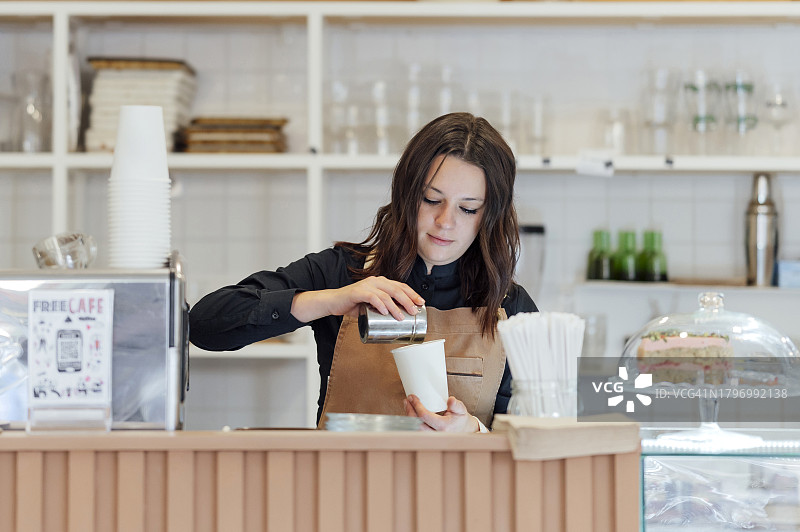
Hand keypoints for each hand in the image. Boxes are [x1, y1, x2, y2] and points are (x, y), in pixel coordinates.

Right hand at [291, 276, 423, 322]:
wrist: (334, 302)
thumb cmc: (354, 304)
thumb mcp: (372, 305)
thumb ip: (384, 307)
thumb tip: (400, 318)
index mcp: (381, 282)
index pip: (400, 286)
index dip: (412, 294)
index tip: (421, 303)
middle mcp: (375, 281)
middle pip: (396, 289)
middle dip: (408, 300)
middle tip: (414, 311)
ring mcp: (366, 285)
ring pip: (386, 294)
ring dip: (395, 306)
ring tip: (401, 316)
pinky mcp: (357, 292)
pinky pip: (371, 297)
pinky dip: (380, 304)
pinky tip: (384, 312)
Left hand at [404, 395, 479, 432]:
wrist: (464, 431)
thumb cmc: (461, 419)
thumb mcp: (461, 410)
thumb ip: (456, 405)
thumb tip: (451, 400)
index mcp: (443, 426)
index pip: (425, 415)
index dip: (417, 405)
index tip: (413, 397)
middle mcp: (436, 434)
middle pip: (417, 423)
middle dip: (410, 410)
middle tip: (407, 400)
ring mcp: (431, 438)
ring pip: (415, 429)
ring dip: (409, 416)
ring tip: (407, 405)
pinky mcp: (428, 438)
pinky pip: (416, 431)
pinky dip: (412, 422)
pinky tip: (411, 413)